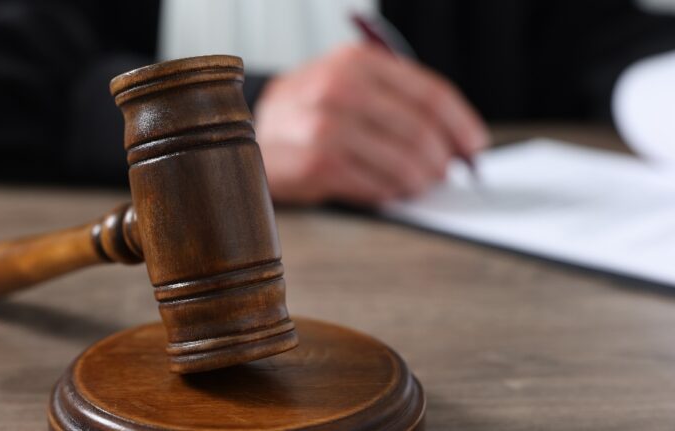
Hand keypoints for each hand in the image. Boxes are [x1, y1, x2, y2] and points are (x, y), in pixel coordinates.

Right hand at [254, 43, 489, 204]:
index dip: (461, 124)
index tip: (475, 146)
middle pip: (420, 132)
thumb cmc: (311, 109)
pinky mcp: (318, 165)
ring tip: (419, 184)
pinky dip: (391, 193)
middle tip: (444, 173)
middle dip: (442, 160)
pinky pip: (375, 187)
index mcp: (357, 63)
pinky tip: (391, 191)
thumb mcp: (349, 83)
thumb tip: (455, 140)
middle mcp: (341, 90)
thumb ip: (398, 100)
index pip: (429, 94)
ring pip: (402, 164)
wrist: (252, 132)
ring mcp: (327, 129)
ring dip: (419, 181)